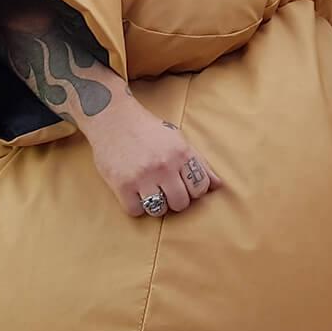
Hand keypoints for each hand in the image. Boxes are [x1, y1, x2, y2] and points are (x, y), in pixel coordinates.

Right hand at [79, 97, 224, 216]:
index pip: (200, 188)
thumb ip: (198, 162)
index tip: (183, 185)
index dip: (193, 191)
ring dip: (156, 205)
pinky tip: (134, 194)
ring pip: (160, 210)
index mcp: (182, 153)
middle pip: (181, 203)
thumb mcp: (178, 140)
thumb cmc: (148, 130)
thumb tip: (218, 185)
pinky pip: (136, 211)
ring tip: (150, 192)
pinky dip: (136, 206)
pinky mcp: (122, 184)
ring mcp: (143, 176)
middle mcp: (165, 165)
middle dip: (175, 199)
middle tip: (165, 190)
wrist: (113, 119)